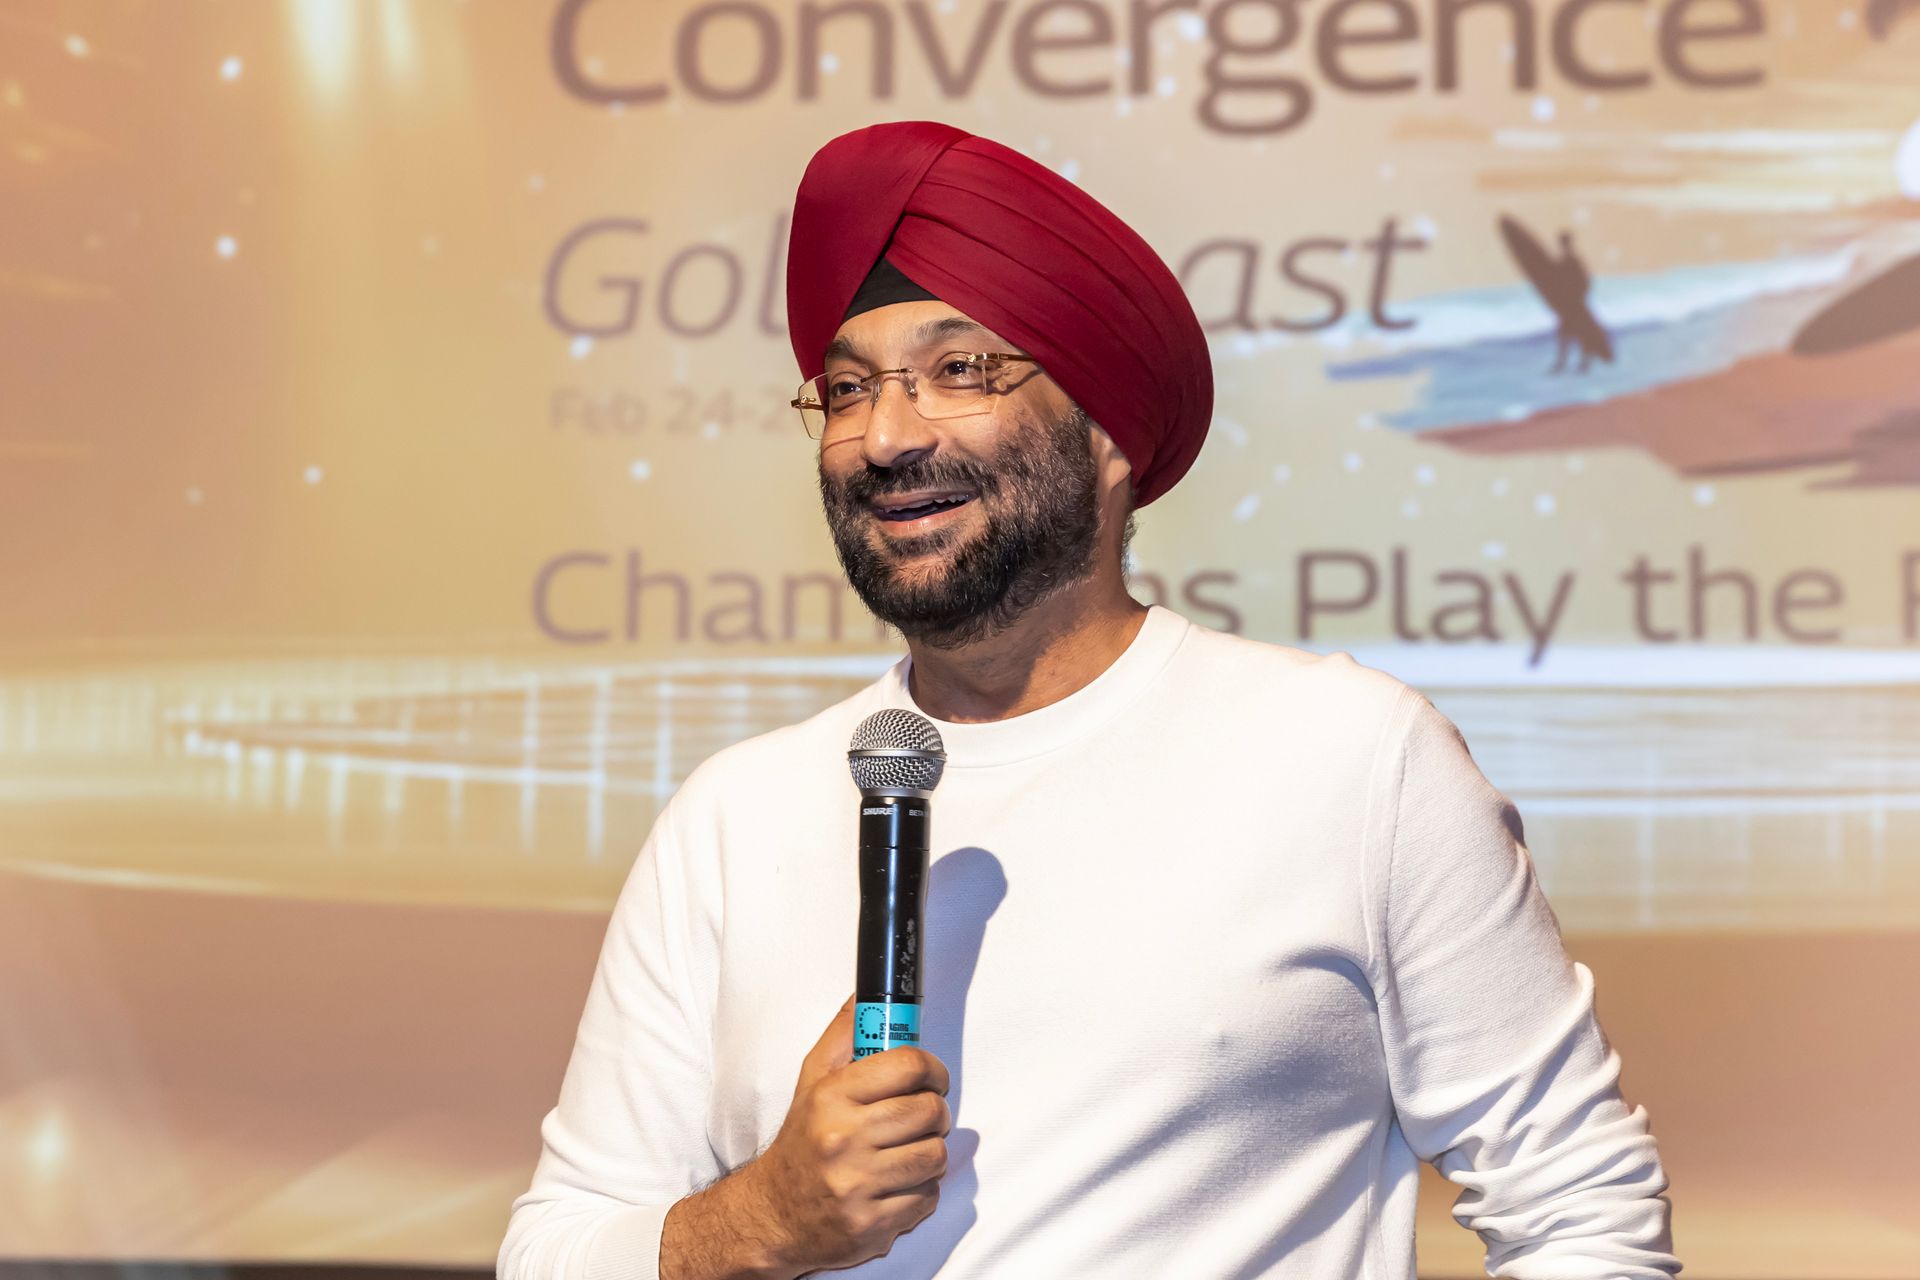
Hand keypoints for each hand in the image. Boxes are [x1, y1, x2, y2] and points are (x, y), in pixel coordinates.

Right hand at [749, 994, 951, 1274]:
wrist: (773, 1214)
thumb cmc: (801, 1141)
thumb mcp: (812, 1080)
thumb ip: (844, 1035)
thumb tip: (865, 992)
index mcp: (832, 1097)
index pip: (908, 1065)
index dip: (933, 1068)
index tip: (932, 1076)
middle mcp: (844, 1139)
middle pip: (930, 1111)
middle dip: (935, 1112)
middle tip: (921, 1116)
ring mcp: (858, 1185)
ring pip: (936, 1156)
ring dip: (930, 1153)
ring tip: (907, 1151)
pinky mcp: (871, 1226)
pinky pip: (927, 1197)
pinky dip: (921, 1192)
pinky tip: (896, 1185)